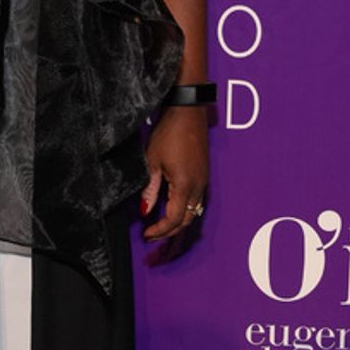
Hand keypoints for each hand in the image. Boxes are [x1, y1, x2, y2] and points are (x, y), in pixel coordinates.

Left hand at [140, 107, 209, 242]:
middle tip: (153, 237)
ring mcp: (204, 181)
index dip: (160, 231)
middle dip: (169, 233)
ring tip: (161, 228)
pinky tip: (173, 210)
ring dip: (178, 224)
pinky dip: (185, 212)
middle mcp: (199, 186)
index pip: (174, 219)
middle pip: (187, 221)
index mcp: (185, 185)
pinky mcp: (204, 175)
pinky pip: (197, 202)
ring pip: (194, 213)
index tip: (147, 234)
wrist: (187, 112)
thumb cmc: (169, 132)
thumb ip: (150, 189)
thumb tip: (144, 210)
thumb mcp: (153, 161)